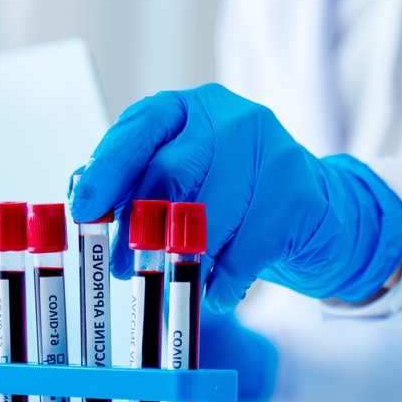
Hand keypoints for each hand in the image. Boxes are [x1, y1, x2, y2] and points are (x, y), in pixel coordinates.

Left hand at [69, 84, 401, 312]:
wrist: (317, 211)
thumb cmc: (233, 198)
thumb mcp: (182, 180)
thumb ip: (134, 185)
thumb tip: (85, 203)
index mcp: (190, 110)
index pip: (140, 128)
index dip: (107, 170)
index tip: (83, 210)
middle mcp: (231, 119)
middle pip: (171, 172)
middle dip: (139, 227)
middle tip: (123, 267)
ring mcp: (271, 151)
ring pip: (208, 217)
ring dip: (184, 261)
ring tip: (177, 282)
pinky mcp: (299, 193)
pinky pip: (245, 250)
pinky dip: (222, 283)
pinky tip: (217, 292)